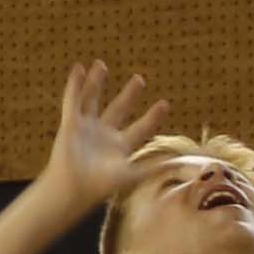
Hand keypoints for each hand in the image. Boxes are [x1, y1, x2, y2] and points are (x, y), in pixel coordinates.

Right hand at [37, 60, 163, 212]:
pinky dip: (74, 86)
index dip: (152, 117)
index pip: (141, 128)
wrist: (74, 188)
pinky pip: (72, 101)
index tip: (164, 103)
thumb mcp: (133, 175)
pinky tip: (78, 69)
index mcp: (120, 147)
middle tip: (139, 79)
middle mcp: (104, 135)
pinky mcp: (70, 124)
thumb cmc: (101, 186)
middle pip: (118, 110)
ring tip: (100, 65)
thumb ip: (156, 167)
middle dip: (129, 95)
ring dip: (96, 83)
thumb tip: (183, 163)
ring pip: (93, 100)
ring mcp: (86, 128)